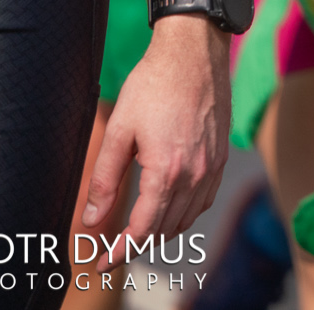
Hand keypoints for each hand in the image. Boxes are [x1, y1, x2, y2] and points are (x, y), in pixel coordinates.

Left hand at [81, 17, 227, 262]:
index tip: (103, 261)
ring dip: (164, 232)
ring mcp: (213, 165)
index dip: (121, 250)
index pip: (144, 228)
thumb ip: (104, 178)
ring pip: (189, 217)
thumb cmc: (153, 85)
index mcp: (168, 170)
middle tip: (114, 250)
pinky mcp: (222, 155)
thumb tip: (92, 220)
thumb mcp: (119, 130)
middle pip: (167, 228)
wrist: (194, 53)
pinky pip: (206, 199)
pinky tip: (171, 208)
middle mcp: (196, 174)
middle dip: (139, 245)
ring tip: (139, 234)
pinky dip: (187, 214)